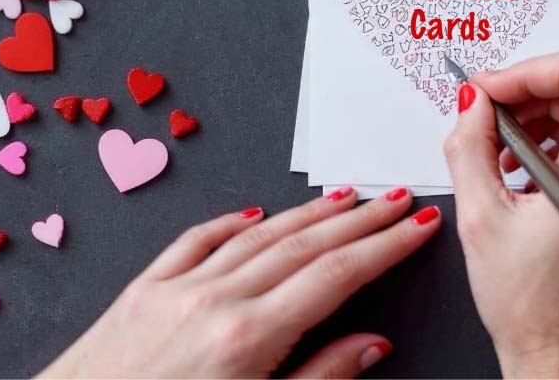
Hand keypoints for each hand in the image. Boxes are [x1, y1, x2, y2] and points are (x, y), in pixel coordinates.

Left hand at [39, 189, 440, 378]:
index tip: (415, 227)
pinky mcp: (142, 289)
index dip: (384, 248)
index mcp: (248, 338)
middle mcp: (214, 300)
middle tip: (396, 201)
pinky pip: (195, 241)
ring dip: (307, 214)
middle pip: (303, 245)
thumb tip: (371, 344)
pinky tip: (255, 213)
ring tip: (345, 198)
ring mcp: (175, 288)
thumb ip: (320, 379)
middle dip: (358, 221)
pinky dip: (231, 222)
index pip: (335, 275)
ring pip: (256, 235)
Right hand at [444, 44, 558, 377]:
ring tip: (506, 154)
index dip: (528, 69)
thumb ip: (470, 143)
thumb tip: (470, 102)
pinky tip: (530, 175)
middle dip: (536, 89)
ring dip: (549, 116)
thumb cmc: (534, 310)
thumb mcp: (482, 218)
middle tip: (491, 114)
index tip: (491, 92)